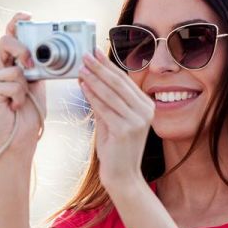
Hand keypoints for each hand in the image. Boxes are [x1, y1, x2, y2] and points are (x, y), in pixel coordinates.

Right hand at [0, 13, 46, 159]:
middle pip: (6, 42)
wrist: (22, 136)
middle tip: (31, 65)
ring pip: (14, 69)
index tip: (28, 16)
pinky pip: (12, 84)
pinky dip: (19, 97)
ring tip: (20, 100)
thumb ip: (36, 65)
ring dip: (24, 87)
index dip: (17, 22)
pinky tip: (14, 106)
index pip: (10, 36)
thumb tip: (43, 51)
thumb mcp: (37, 82)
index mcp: (10, 62)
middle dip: (22, 50)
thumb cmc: (29, 111)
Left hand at [77, 49, 152, 190]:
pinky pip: (105, 108)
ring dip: (94, 79)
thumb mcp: (111, 120)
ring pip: (111, 94)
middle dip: (100, 67)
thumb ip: (104, 101)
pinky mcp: (126, 130)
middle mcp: (146, 111)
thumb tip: (89, 78)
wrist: (122, 176)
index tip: (95, 52)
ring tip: (81, 68)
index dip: (109, 65)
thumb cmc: (116, 149)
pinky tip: (83, 86)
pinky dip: (92, 96)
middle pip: (118, 83)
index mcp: (146, 106)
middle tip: (85, 55)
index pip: (125, 80)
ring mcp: (137, 121)